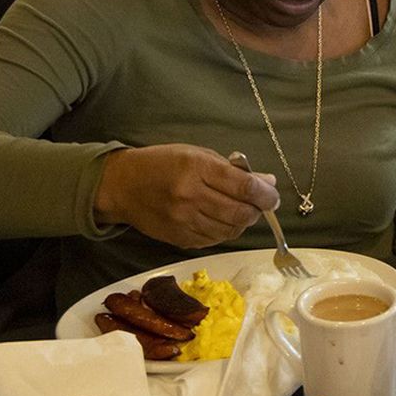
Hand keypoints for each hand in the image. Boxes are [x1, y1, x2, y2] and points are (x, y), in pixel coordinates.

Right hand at [93, 144, 277, 248]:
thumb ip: (232, 170)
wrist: (123, 186)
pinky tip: (222, 221)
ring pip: (230, 230)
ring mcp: (184, 221)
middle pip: (240, 213)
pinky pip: (214, 240)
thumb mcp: (197, 155)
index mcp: (197, 169)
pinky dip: (225, 232)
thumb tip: (267, 182)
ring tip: (240, 211)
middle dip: (257, 211)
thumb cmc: (163, 164)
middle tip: (260, 205)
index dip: (265, 194)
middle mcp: (190, 196)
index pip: (244, 186)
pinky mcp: (179, 238)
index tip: (272, 196)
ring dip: (242, 223)